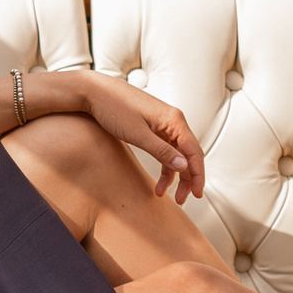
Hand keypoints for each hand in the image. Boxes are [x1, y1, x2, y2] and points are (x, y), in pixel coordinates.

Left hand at [75, 72, 206, 203]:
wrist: (94, 92)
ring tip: (164, 195)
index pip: (194, 151)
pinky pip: (165, 149)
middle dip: (188, 178)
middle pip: (189, 154)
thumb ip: (162, 151)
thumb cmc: (114, 110)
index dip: (198, 174)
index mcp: (174, 120)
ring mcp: (163, 124)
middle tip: (183, 200)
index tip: (197, 194)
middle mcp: (173, 121)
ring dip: (174, 175)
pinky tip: (158, 183)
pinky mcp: (153, 127)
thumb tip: (185, 166)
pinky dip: (164, 166)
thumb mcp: (138, 135)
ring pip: (177, 154)